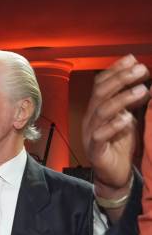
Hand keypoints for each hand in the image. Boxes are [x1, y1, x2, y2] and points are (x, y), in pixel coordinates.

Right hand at [82, 54, 149, 196]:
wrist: (113, 175)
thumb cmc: (119, 146)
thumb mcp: (127, 119)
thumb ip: (131, 103)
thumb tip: (144, 83)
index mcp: (96, 109)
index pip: (100, 84)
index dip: (115, 70)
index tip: (133, 59)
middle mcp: (91, 119)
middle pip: (100, 93)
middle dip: (120, 78)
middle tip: (141, 70)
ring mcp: (91, 134)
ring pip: (101, 111)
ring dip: (122, 98)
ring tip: (142, 90)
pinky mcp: (96, 150)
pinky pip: (101, 136)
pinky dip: (114, 125)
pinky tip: (127, 119)